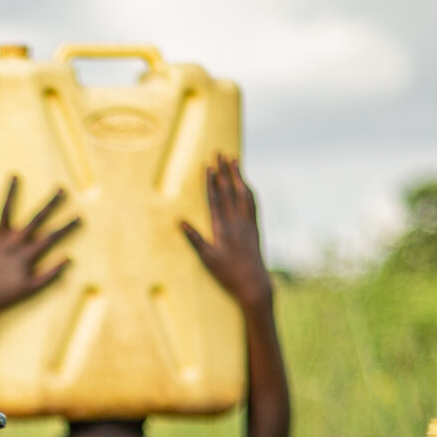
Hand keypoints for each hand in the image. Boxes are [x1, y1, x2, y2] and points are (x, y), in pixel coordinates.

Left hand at [0, 178, 78, 321]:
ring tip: (14, 175)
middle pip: (35, 218)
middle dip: (50, 203)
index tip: (79, 215)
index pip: (52, 236)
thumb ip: (50, 274)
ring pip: (5, 210)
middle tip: (61, 188)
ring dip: (10, 192)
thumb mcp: (31, 288)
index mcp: (27, 253)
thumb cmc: (6, 296)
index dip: (67, 226)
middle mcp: (14, 242)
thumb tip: (68, 259)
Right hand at [181, 156, 272, 309]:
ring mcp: (248, 223)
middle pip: (229, 191)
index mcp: (222, 229)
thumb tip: (181, 222)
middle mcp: (236, 222)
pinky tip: (246, 182)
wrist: (254, 284)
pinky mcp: (255, 227)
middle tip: (220, 153)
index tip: (208, 165)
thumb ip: (195, 240)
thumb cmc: (227, 274)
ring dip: (237, 175)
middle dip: (224, 171)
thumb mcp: (207, 260)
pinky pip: (252, 203)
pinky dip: (248, 189)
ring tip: (234, 159)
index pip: (215, 199)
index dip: (211, 181)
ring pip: (243, 193)